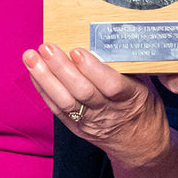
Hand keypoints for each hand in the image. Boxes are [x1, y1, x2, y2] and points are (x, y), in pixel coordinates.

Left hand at [24, 43, 171, 165]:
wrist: (139, 144)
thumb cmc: (143, 107)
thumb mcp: (146, 84)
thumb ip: (129, 64)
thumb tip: (114, 33)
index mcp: (131, 98)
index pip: (111, 85)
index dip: (93, 69)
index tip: (77, 51)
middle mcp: (109, 111)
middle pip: (82, 92)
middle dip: (61, 69)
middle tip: (47, 48)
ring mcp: (90, 121)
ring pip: (65, 101)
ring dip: (45, 78)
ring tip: (31, 57)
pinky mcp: (76, 127)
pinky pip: (57, 109)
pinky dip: (43, 89)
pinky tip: (34, 72)